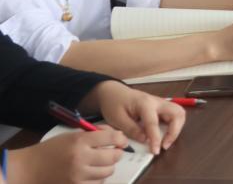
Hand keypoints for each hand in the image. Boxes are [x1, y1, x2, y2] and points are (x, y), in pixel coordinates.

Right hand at [6, 128, 128, 183]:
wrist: (31, 168)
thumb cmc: (52, 149)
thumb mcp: (72, 135)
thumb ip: (94, 135)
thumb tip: (117, 137)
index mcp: (80, 141)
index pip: (111, 137)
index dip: (120, 139)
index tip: (120, 141)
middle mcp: (81, 157)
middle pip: (113, 156)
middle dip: (116, 153)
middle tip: (113, 152)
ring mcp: (78, 175)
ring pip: (108, 171)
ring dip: (108, 167)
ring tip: (100, 163)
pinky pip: (98, 183)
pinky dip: (98, 179)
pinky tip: (92, 174)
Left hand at [88, 81, 184, 154]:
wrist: (114, 92)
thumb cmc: (114, 104)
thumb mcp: (117, 119)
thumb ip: (131, 130)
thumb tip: (145, 140)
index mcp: (145, 103)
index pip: (154, 123)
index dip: (156, 139)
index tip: (155, 151)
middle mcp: (157, 102)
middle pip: (177, 113)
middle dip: (175, 131)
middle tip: (164, 145)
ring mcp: (161, 103)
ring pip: (179, 114)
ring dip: (176, 129)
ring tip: (166, 142)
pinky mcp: (161, 107)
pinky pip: (174, 116)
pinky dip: (173, 127)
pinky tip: (164, 135)